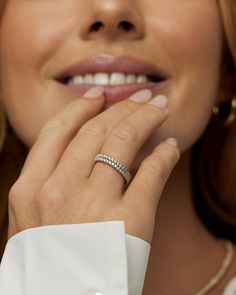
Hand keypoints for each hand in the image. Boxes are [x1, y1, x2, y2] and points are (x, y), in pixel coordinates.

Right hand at [8, 87, 179, 242]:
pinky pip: (153, 172)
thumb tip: (79, 146)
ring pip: (124, 140)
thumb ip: (49, 181)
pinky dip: (165, 154)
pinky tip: (170, 146)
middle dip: (122, 106)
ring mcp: (94, 206)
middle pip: (96, 129)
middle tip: (140, 97)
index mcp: (30, 189)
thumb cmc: (50, 267)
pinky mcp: (130, 223)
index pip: (59, 130)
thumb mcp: (32, 221)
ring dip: (145, 117)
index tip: (101, 95)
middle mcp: (58, 191)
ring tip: (158, 108)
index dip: (82, 107)